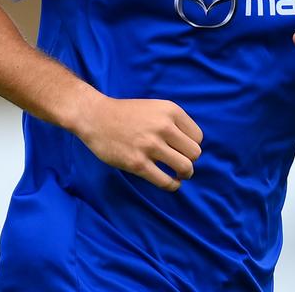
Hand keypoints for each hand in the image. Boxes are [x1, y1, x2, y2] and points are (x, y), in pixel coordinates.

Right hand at [72, 96, 203, 191]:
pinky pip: (165, 181)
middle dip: (190, 161)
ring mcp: (150, 145)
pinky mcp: (137, 163)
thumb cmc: (127, 114)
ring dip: (184, 174)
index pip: (198, 137)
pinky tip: (171, 183)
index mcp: (171, 110)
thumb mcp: (156, 108)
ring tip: (178, 175)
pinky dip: (172, 185)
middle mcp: (164, 127)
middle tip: (180, 163)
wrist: (96, 117)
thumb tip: (192, 148)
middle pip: (195, 153)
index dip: (191, 146)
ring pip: (185, 167)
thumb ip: (174, 123)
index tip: (181, 150)